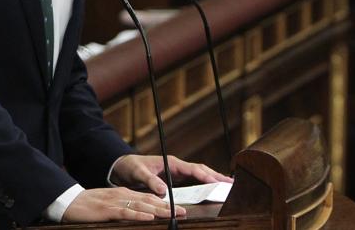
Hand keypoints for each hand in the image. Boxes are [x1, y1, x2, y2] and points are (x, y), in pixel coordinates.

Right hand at [61, 187, 183, 222]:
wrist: (68, 201)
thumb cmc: (87, 206)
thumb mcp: (109, 205)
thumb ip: (124, 208)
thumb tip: (140, 214)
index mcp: (123, 194)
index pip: (148, 198)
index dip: (165, 203)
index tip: (179, 209)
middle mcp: (122, 195)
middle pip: (149, 200)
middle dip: (168, 207)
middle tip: (184, 212)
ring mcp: (115, 202)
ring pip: (141, 205)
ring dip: (159, 210)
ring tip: (174, 214)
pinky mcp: (107, 210)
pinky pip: (126, 212)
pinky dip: (139, 215)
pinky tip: (149, 217)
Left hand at [111, 154, 232, 195]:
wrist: (123, 166)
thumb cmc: (131, 167)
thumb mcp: (138, 174)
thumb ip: (150, 181)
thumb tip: (163, 191)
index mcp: (171, 163)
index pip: (193, 169)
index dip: (206, 176)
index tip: (218, 182)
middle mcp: (177, 167)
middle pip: (201, 171)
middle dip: (216, 177)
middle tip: (232, 184)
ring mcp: (177, 173)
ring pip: (199, 176)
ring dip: (212, 181)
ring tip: (228, 187)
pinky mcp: (175, 179)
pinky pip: (192, 182)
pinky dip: (203, 185)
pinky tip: (211, 190)